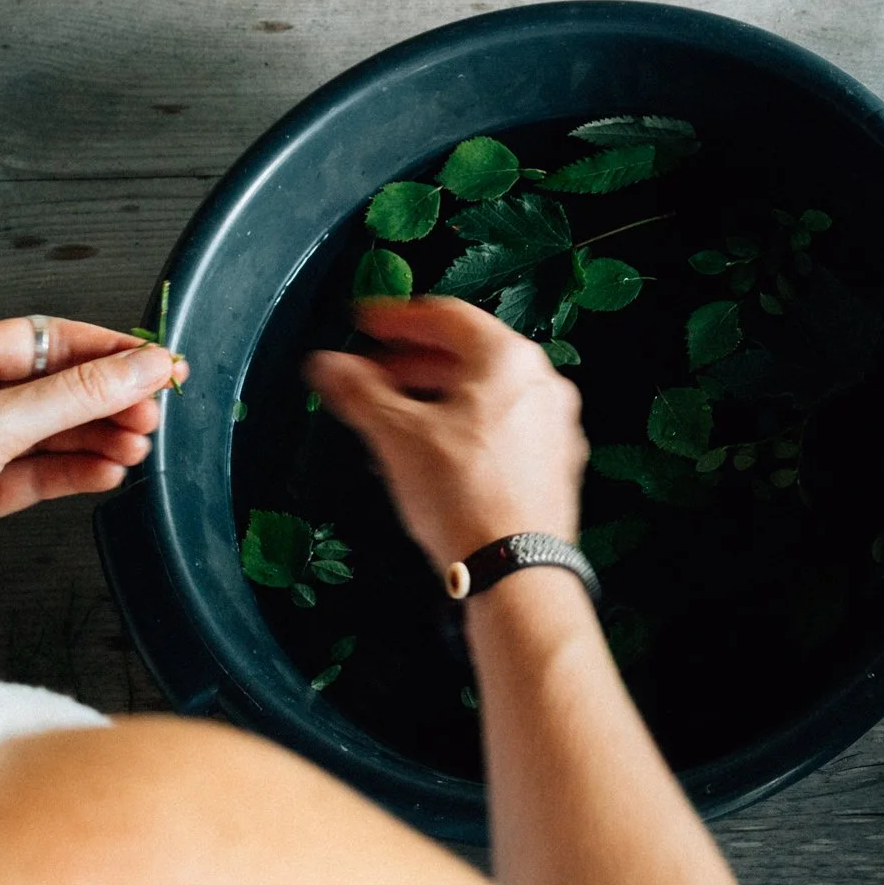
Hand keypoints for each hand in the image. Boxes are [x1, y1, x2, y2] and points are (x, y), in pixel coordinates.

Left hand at [0, 319, 177, 690]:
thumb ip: (74, 396)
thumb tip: (140, 366)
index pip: (50, 339)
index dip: (109, 350)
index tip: (160, 364)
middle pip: (58, 386)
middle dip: (111, 399)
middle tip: (154, 413)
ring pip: (54, 432)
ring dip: (100, 438)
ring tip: (137, 446)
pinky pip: (40, 474)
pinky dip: (78, 473)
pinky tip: (107, 474)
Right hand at [305, 298, 586, 571]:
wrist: (516, 568)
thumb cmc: (465, 496)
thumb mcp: (397, 436)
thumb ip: (359, 392)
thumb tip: (327, 365)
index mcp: (509, 359)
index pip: (447, 316)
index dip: (398, 319)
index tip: (366, 325)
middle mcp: (543, 382)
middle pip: (468, 355)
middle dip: (413, 363)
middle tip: (373, 374)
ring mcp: (555, 424)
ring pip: (487, 394)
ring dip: (437, 397)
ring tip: (393, 417)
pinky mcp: (556, 464)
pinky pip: (504, 428)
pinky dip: (465, 428)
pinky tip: (432, 454)